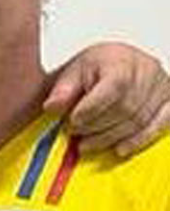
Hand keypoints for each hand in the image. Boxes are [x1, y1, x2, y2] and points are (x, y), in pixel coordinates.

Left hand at [45, 41, 169, 156]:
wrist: (117, 62)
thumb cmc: (95, 68)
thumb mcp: (72, 73)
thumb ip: (62, 91)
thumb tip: (51, 107)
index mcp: (121, 60)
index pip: (113, 88)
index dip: (91, 110)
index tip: (73, 122)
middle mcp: (146, 70)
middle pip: (126, 108)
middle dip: (97, 127)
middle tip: (76, 137)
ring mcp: (161, 85)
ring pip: (140, 120)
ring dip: (111, 137)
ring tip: (88, 145)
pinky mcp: (169, 100)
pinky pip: (160, 123)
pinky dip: (140, 140)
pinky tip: (121, 149)